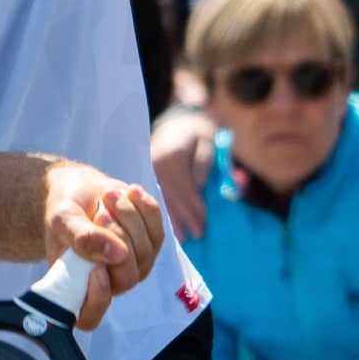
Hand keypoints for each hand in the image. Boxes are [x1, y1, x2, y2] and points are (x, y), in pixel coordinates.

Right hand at [42, 160, 165, 325]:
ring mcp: (133, 266)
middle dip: (117, 239)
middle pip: (127, 277)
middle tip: (100, 214)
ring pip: (144, 249)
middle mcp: (109, 283)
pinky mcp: (150, 244)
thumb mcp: (63, 219)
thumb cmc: (66, 211)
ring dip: (127, 216)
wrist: (81, 191)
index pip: (90, 316)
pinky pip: (157, 230)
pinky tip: (129, 191)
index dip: (98, 300)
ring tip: (107, 195)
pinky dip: (144, 207)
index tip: (96, 270)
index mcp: (78, 287)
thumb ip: (81, 238)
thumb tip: (115, 254)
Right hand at [148, 103, 215, 238]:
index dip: (194, 208)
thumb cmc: (198, 132)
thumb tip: (198, 187)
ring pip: (164, 200)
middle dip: (185, 218)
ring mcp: (151, 171)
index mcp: (170, 157)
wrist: (178, 121)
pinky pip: (160, 197)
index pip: (184, 189)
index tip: (203, 225)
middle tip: (197, 236)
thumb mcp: (207, 141)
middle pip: (172, 198)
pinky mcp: (151, 176)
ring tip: (184, 238)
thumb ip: (203, 163)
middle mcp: (157, 165)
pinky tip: (173, 226)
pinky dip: (168, 212)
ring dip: (175, 220)